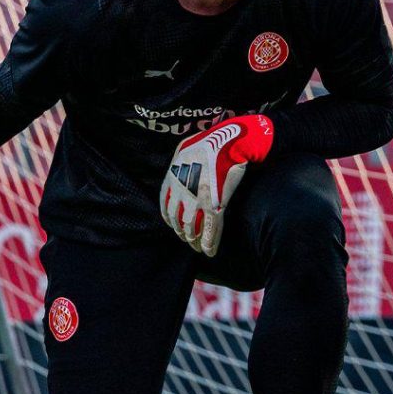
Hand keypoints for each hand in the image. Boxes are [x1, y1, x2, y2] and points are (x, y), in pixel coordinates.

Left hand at [159, 114, 273, 256]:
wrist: (226, 141)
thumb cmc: (208, 141)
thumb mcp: (183, 149)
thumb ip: (179, 160)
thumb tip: (179, 162)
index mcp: (172, 180)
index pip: (166, 208)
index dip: (171, 221)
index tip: (176, 227)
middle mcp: (181, 193)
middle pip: (178, 222)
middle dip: (183, 234)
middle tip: (189, 241)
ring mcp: (198, 201)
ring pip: (192, 229)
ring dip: (195, 241)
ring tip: (198, 247)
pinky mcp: (215, 205)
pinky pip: (210, 230)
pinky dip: (210, 243)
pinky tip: (209, 252)